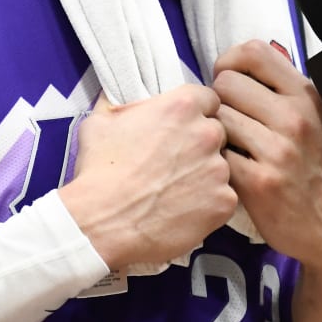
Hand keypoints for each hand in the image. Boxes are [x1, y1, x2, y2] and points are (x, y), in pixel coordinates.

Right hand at [58, 84, 235, 269]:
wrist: (104, 222)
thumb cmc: (99, 172)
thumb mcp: (99, 122)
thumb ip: (124, 106)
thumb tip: (123, 101)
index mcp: (181, 107)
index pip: (208, 98)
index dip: (195, 112)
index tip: (182, 126)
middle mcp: (206, 134)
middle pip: (216, 132)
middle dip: (200, 143)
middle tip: (174, 161)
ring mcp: (218, 169)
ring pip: (220, 166)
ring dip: (204, 174)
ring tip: (174, 189)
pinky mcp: (223, 202)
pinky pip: (222, 197)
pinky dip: (206, 203)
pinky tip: (181, 209)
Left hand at [212, 39, 321, 270]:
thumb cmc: (316, 168)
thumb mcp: (314, 118)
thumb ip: (281, 90)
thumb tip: (235, 66)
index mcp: (306, 96)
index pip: (254, 51)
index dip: (230, 61)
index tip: (229, 79)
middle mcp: (295, 118)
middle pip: (225, 83)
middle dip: (220, 101)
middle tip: (231, 121)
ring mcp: (279, 150)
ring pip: (217, 118)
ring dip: (216, 132)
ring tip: (233, 146)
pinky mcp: (260, 182)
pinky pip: (217, 154)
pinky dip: (218, 161)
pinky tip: (233, 169)